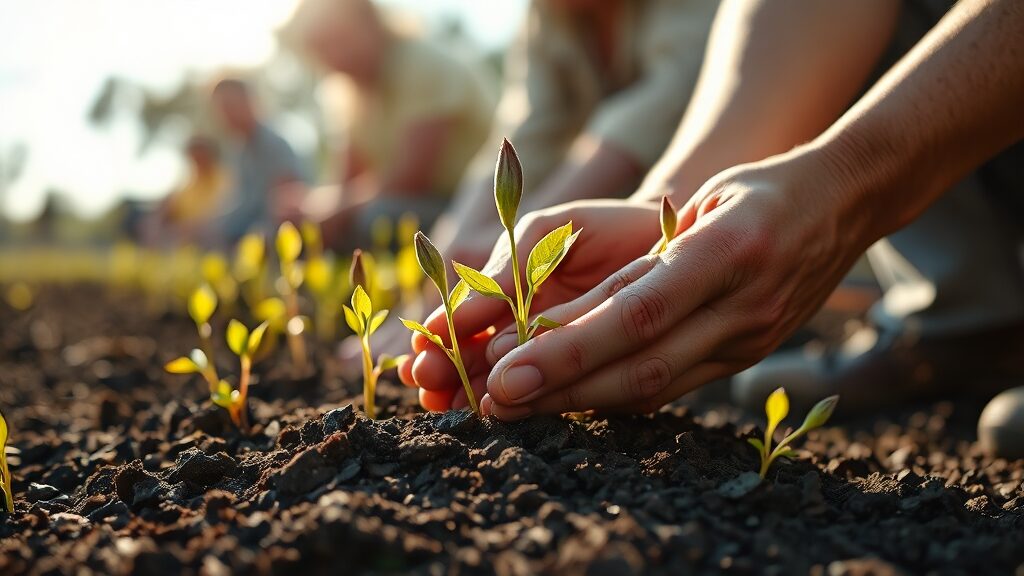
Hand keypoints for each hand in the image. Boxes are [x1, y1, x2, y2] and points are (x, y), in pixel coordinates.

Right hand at [397, 200, 664, 409]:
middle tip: (425, 381)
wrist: (673, 242)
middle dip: (445, 369)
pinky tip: (491, 406)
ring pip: (503, 379)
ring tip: (446, 402)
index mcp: (510, 293)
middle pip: (473, 356)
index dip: (439, 337)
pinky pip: (549, 392)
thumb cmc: (605, 229)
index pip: (464, 320)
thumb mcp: (546, 234)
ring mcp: (553, 354)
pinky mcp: (586, 376)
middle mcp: (526, 328)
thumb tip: (462, 307)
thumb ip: (508, 265)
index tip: (418, 350)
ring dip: (469, 391)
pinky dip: (517, 399)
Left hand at [480, 151, 872, 418]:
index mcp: (730, 250)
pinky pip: (672, 387)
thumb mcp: (704, 195)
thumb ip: (642, 255)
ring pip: (654, 387)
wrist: (845, 205)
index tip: (505, 369)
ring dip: (579, 401)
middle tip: (492, 401)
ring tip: (515, 408)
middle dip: (561, 387)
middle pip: (640, 363)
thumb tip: (558, 315)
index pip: (638, 310)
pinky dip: (615, 396)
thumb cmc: (759, 188)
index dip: (569, 346)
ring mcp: (750, 341)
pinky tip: (568, 399)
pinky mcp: (748, 359)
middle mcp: (744, 307)